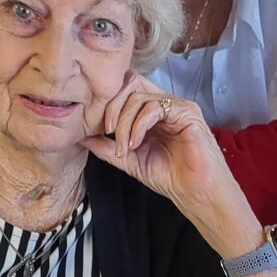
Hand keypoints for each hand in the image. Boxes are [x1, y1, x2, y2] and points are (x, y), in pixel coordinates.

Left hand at [83, 74, 255, 253]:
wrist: (195, 192)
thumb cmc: (169, 177)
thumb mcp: (129, 160)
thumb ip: (106, 147)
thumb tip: (82, 137)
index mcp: (150, 112)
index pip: (125, 90)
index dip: (109, 102)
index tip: (100, 128)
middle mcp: (164, 105)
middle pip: (130, 84)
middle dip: (113, 107)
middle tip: (108, 132)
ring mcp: (176, 106)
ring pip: (139, 96)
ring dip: (125, 123)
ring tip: (124, 147)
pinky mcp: (187, 111)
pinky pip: (155, 107)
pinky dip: (139, 125)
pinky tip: (136, 143)